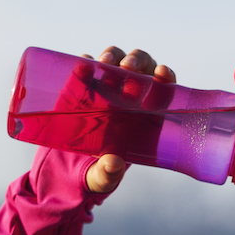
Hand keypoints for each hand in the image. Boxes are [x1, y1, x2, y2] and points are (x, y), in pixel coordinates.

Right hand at [84, 46, 175, 193]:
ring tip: (104, 64)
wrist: (68, 165)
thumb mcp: (102, 177)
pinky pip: (87, 66)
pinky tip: (83, 65)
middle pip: (142, 66)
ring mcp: (106, 86)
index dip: (166, 76)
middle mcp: (129, 94)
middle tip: (127, 68)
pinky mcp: (82, 85)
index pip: (163, 88)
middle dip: (138, 61)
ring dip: (113, 56)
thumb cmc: (98, 170)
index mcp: (146, 114)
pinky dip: (85, 62)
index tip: (162, 73)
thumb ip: (108, 174)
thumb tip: (112, 164)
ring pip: (116, 59)